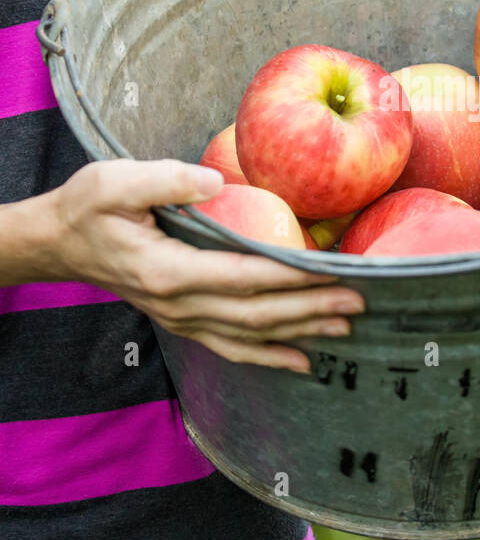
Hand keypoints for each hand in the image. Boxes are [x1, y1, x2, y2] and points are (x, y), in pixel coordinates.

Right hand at [46, 159, 364, 370]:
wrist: (59, 243)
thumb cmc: (89, 207)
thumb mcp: (117, 181)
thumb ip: (167, 180)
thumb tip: (215, 181)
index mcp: (167, 269)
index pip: (243, 276)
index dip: (291, 277)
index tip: (331, 271)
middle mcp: (178, 304)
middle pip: (256, 313)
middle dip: (310, 308)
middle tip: (358, 300)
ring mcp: (180, 319)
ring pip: (249, 335)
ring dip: (300, 332)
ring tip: (345, 327)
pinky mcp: (183, 321)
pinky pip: (231, 346)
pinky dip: (269, 355)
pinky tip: (303, 359)